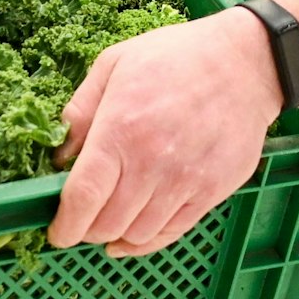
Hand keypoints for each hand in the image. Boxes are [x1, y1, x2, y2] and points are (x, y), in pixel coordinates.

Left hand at [49, 7, 282, 257]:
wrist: (242, 64)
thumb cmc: (173, 57)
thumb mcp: (113, 64)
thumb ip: (80, 110)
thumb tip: (60, 157)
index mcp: (121, 130)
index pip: (83, 197)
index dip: (64, 224)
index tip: (55, 230)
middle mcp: (152, 164)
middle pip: (106, 224)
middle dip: (85, 230)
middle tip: (79, 221)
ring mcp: (185, 182)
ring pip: (137, 234)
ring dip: (115, 235)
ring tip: (106, 222)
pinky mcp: (211, 192)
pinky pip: (171, 233)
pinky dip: (146, 241)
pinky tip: (132, 235)